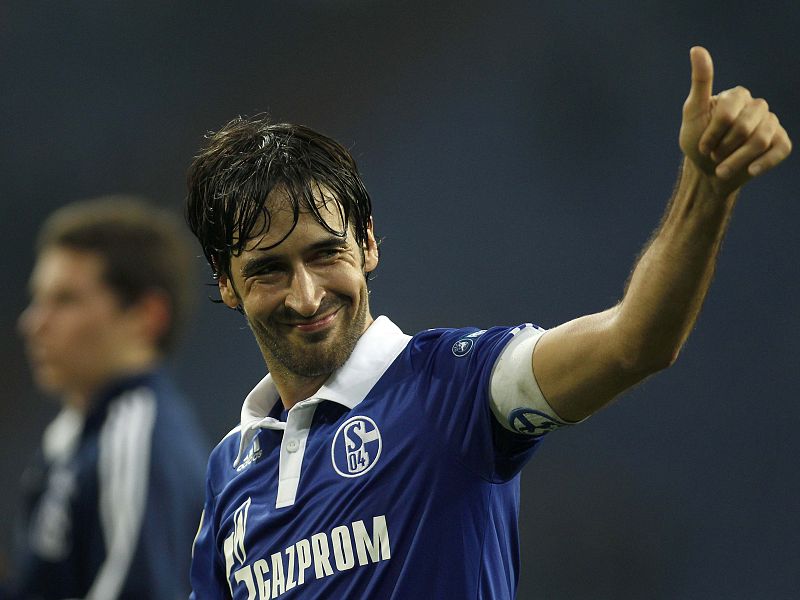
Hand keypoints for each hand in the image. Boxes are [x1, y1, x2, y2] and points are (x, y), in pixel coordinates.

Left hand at [679, 46, 791, 195]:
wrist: (707, 172)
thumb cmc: (697, 142)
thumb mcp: (693, 113)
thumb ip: (700, 82)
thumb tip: (696, 48)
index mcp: (737, 95)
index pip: (729, 112)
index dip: (713, 134)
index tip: (701, 146)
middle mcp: (758, 106)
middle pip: (746, 128)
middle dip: (724, 147)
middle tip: (713, 155)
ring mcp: (771, 123)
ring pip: (761, 141)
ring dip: (736, 161)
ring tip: (722, 169)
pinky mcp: (781, 142)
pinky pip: (781, 150)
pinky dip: (762, 164)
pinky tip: (750, 171)